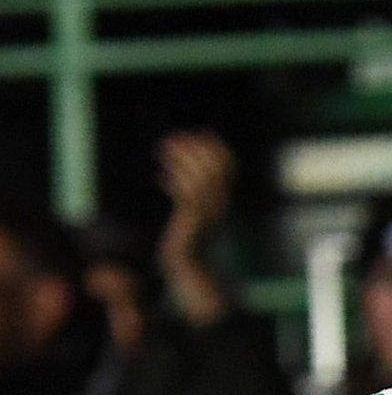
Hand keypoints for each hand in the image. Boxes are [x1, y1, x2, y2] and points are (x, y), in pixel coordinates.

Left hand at [157, 131, 233, 253]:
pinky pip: (186, 194)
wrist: (187, 262)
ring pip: (199, 178)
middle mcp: (220, 203)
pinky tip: (161, 176)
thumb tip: (167, 174)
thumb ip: (183, 193)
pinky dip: (174, 181)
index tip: (201, 131)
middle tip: (175, 136)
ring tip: (164, 149)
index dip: (216, 147)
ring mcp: (208, 211)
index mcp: (223, 198)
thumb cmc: (186, 236)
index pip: (227, 166)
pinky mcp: (193, 218)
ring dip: (181, 160)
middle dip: (196, 149)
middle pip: (213, 168)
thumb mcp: (189, 211)